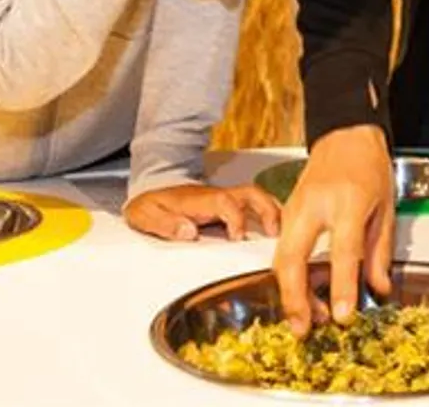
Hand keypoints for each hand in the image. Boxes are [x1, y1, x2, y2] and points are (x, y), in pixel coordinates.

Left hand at [124, 182, 280, 241]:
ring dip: (273, 211)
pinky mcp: (228, 206)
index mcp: (198, 200)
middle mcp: (216, 197)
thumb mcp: (145, 215)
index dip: (236, 218)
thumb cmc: (150, 204)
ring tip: (283, 233)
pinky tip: (275, 229)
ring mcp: (224, 199)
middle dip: (268, 210)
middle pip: (251, 193)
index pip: (225, 202)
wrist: (151, 190)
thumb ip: (165, 224)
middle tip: (277, 233)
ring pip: (257, 197)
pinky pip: (254, 205)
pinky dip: (269, 214)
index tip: (238, 237)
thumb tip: (189, 232)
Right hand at [272, 125, 394, 335]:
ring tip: (308, 318)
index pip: (344, 250)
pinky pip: (281, 250)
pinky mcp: (286, 212)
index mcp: (349, 201)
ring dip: (290, 292)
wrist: (345, 136)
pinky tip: (302, 293)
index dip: (342, 286)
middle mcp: (317, 205)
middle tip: (304, 327)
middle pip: (293, 258)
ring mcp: (296, 208)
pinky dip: (288, 276)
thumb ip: (381, 251)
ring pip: (281, 258)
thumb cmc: (369, 167)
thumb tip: (379, 289)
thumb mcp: (387, 207)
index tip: (342, 315)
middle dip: (294, 298)